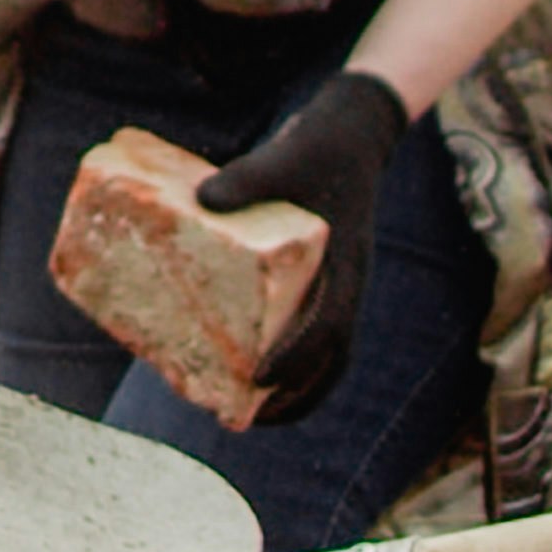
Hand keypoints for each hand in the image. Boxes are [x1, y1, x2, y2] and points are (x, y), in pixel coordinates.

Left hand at [189, 69, 418, 430]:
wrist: (351, 133)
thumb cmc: (319, 148)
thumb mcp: (283, 157)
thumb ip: (247, 178)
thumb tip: (201, 202)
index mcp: (345, 266)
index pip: (329, 327)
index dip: (296, 357)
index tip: (258, 379)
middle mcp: (347, 285)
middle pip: (334, 360)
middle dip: (297, 397)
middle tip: (249, 418)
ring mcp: (338, 286)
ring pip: (328, 353)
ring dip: (297, 389)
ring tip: (249, 412)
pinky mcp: (322, 280)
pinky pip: (312, 330)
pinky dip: (289, 357)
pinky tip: (247, 364)